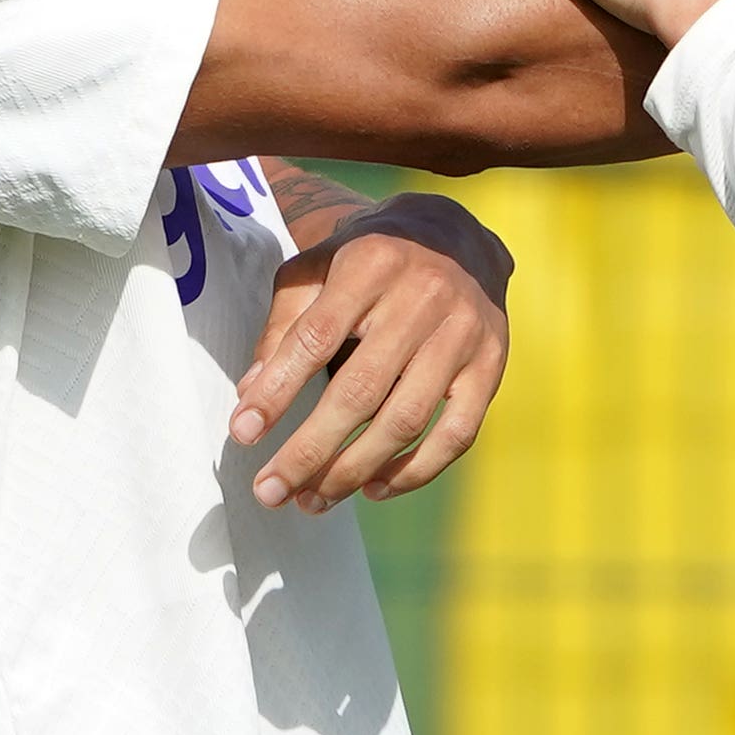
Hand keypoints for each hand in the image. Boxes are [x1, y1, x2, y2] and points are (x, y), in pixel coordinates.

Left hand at [233, 191, 512, 510]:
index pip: (316, 337)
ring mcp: (463, 332)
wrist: (454, 235)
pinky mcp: (491, 363)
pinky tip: (373, 488)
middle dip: (309, 450)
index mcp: (371, 263)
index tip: (243, 433)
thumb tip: (251, 394)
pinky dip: (414, 472)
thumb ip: (282, 326)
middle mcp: (423, 295)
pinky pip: (456, 434)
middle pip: (360, 390)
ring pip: (405, 419)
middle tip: (270, 490)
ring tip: (313, 499)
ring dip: (354, 471)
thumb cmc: (368, 260)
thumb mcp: (316, 270)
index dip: (278, 391)